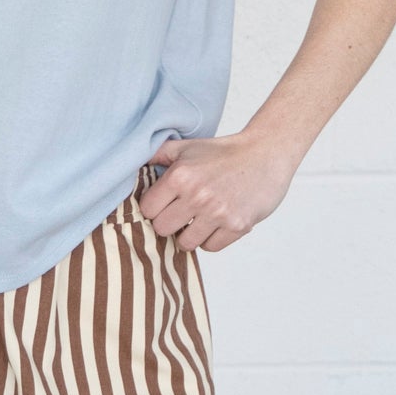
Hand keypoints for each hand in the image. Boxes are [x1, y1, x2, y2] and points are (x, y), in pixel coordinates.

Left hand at [139, 132, 298, 251]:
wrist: (266, 154)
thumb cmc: (224, 152)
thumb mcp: (187, 147)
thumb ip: (157, 154)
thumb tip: (130, 165)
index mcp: (180, 176)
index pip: (147, 209)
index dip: (154, 208)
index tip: (164, 204)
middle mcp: (197, 195)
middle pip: (162, 229)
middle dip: (170, 223)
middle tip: (181, 214)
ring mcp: (218, 212)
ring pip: (185, 243)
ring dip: (189, 235)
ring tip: (199, 220)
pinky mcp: (238, 225)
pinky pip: (210, 247)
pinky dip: (211, 239)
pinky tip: (217, 223)